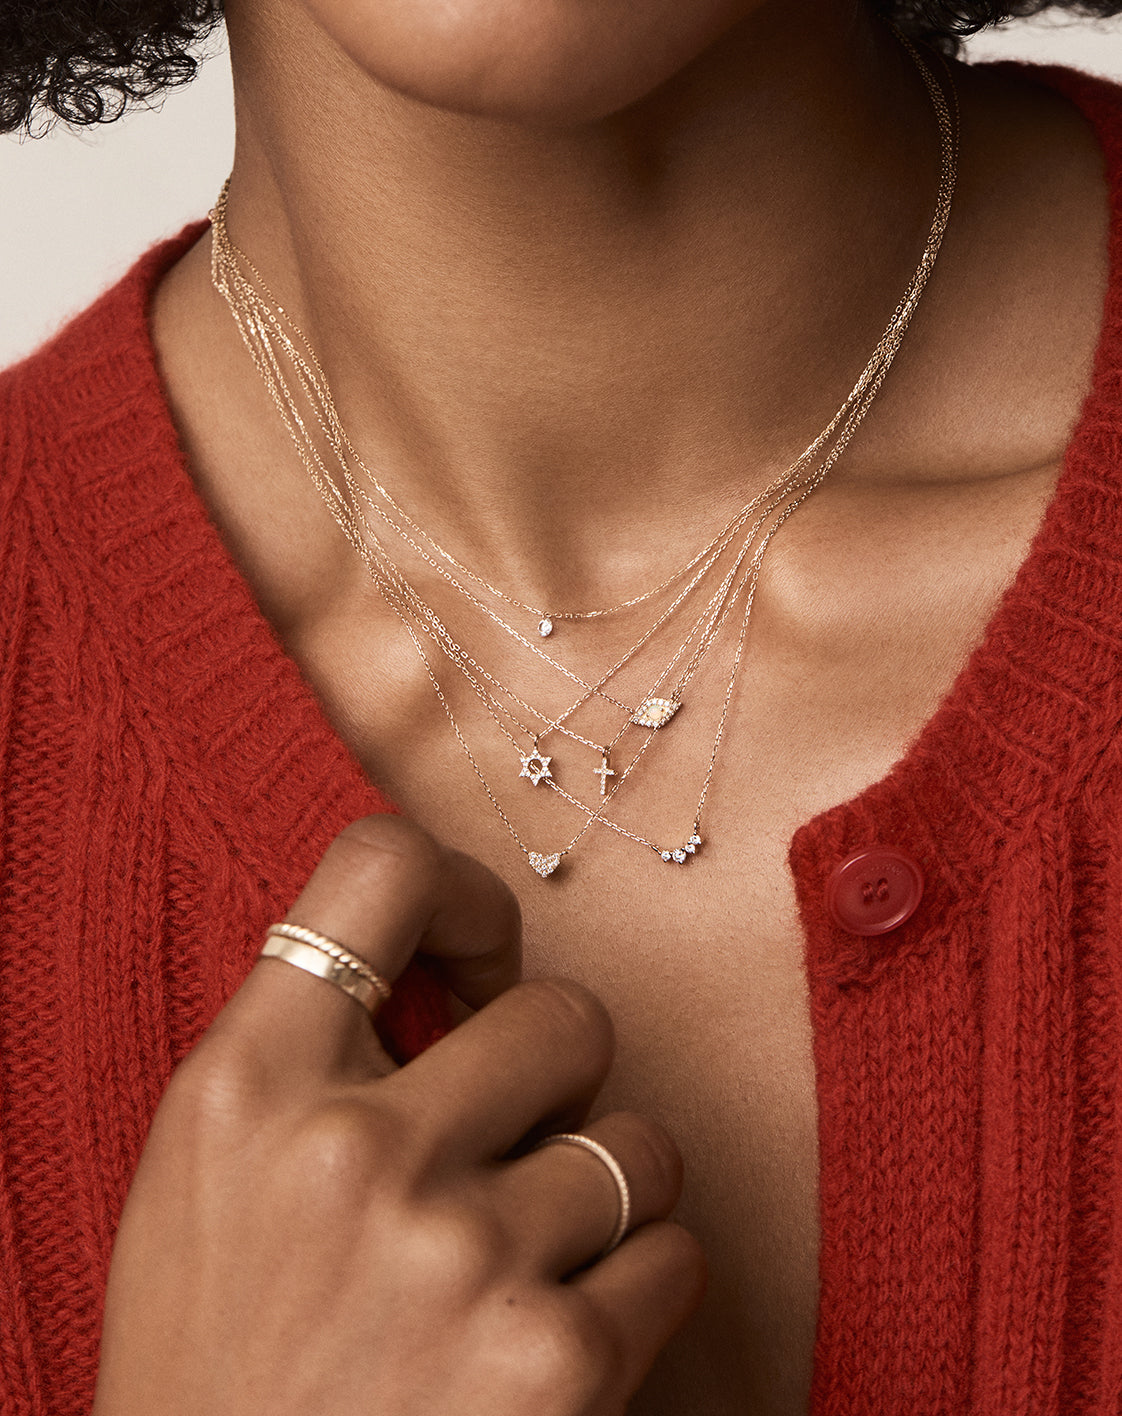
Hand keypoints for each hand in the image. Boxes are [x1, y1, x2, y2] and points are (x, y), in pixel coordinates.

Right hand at [92, 816, 705, 1415]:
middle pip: (564, 1013)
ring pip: (641, 1142)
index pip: (381, 869)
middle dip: (558, 1079)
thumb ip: (308, 1054)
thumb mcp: (205, 1179)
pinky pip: (674, 1254)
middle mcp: (354, 1152)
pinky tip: (555, 1334)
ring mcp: (461, 1253)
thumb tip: (449, 969)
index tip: (478, 958)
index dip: (462, 895)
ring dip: (604, 1195)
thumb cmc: (217, 1365)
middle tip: (515, 1143)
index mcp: (249, 1086)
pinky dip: (637, 1290)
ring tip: (531, 1257)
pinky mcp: (557, 1360)